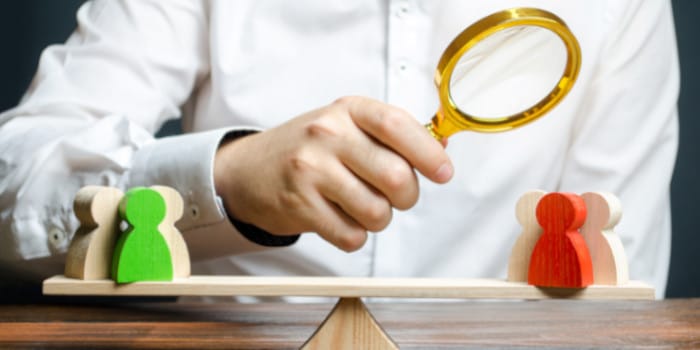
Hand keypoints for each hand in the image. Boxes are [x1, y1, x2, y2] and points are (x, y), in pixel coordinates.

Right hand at [214, 96, 452, 251]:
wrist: (249, 171)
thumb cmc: (309, 149)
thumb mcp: (347, 126)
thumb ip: (392, 136)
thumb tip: (441, 150)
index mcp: (347, 110)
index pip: (397, 126)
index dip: (429, 153)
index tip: (443, 173)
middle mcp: (327, 135)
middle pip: (397, 177)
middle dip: (407, 197)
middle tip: (397, 196)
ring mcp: (311, 170)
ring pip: (377, 212)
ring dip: (379, 218)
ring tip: (361, 206)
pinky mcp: (299, 205)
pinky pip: (351, 236)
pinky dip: (355, 236)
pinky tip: (340, 219)